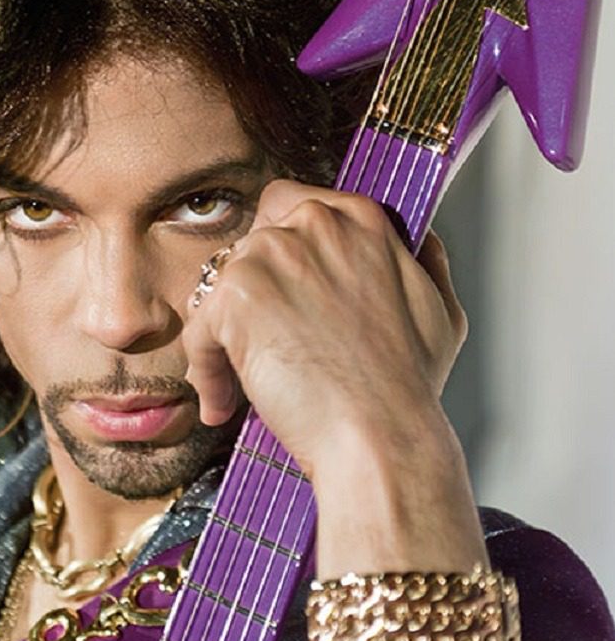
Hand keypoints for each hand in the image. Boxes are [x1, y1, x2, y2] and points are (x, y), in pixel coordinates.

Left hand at [183, 179, 466, 484]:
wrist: (382, 436)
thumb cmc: (407, 387)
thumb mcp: (441, 309)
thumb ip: (424, 261)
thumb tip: (417, 241)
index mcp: (361, 219)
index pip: (290, 204)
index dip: (277, 250)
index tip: (277, 291)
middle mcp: (315, 224)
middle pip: (250, 244)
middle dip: (251, 293)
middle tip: (263, 343)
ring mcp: (272, 255)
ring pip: (220, 286)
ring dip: (226, 333)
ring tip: (246, 384)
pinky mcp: (236, 294)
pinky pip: (199, 329)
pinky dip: (205, 369)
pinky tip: (225, 401)